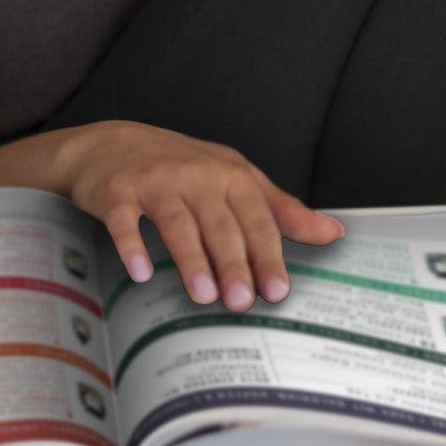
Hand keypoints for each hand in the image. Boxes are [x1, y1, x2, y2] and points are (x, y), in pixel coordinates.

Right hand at [59, 121, 343, 310]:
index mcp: (230, 175)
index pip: (256, 218)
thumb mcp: (236, 179)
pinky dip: (131, 245)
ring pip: (177, 222)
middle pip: (219, 223)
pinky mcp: (117, 191)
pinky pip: (125, 220)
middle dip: (233, 263)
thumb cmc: (183, 167)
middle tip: (242, 302)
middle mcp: (195, 175)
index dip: (268, 254)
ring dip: (191, 259)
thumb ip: (282, 210)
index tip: (278, 290)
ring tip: (203, 295)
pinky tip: (140, 272)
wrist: (113, 144)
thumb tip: (332, 232)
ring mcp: (155, 182)